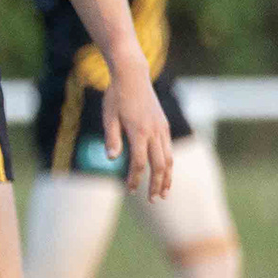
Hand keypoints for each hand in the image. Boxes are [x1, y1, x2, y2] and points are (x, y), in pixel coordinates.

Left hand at [97, 60, 174, 199]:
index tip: (130, 190)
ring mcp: (162, 129)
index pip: (138, 163)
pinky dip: (168, 164)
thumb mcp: (108, 116)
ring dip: (167, 178)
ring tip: (165, 193)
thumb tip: (110, 159)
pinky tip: (165, 173)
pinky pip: (169, 149)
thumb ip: (111, 138)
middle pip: (159, 165)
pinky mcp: (164, 125)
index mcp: (138, 131)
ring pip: (169, 159)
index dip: (135, 179)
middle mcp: (154, 132)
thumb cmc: (115, 96)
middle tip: (154, 201)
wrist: (133, 76)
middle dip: (157, 185)